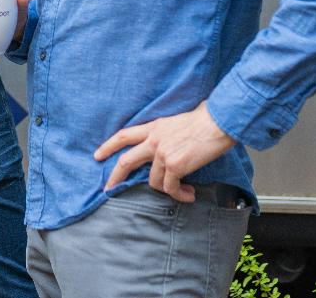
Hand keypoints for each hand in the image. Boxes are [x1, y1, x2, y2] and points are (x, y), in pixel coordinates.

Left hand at [96, 102, 234, 201]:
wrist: (218, 122)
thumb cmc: (204, 120)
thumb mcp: (176, 121)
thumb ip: (167, 133)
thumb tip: (170, 145)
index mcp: (154, 127)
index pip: (124, 135)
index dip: (109, 145)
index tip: (98, 155)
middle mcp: (154, 140)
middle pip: (126, 160)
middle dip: (115, 176)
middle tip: (108, 188)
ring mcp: (162, 153)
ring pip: (153, 181)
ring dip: (168, 190)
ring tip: (183, 191)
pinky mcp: (174, 165)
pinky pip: (170, 188)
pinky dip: (179, 195)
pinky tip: (189, 194)